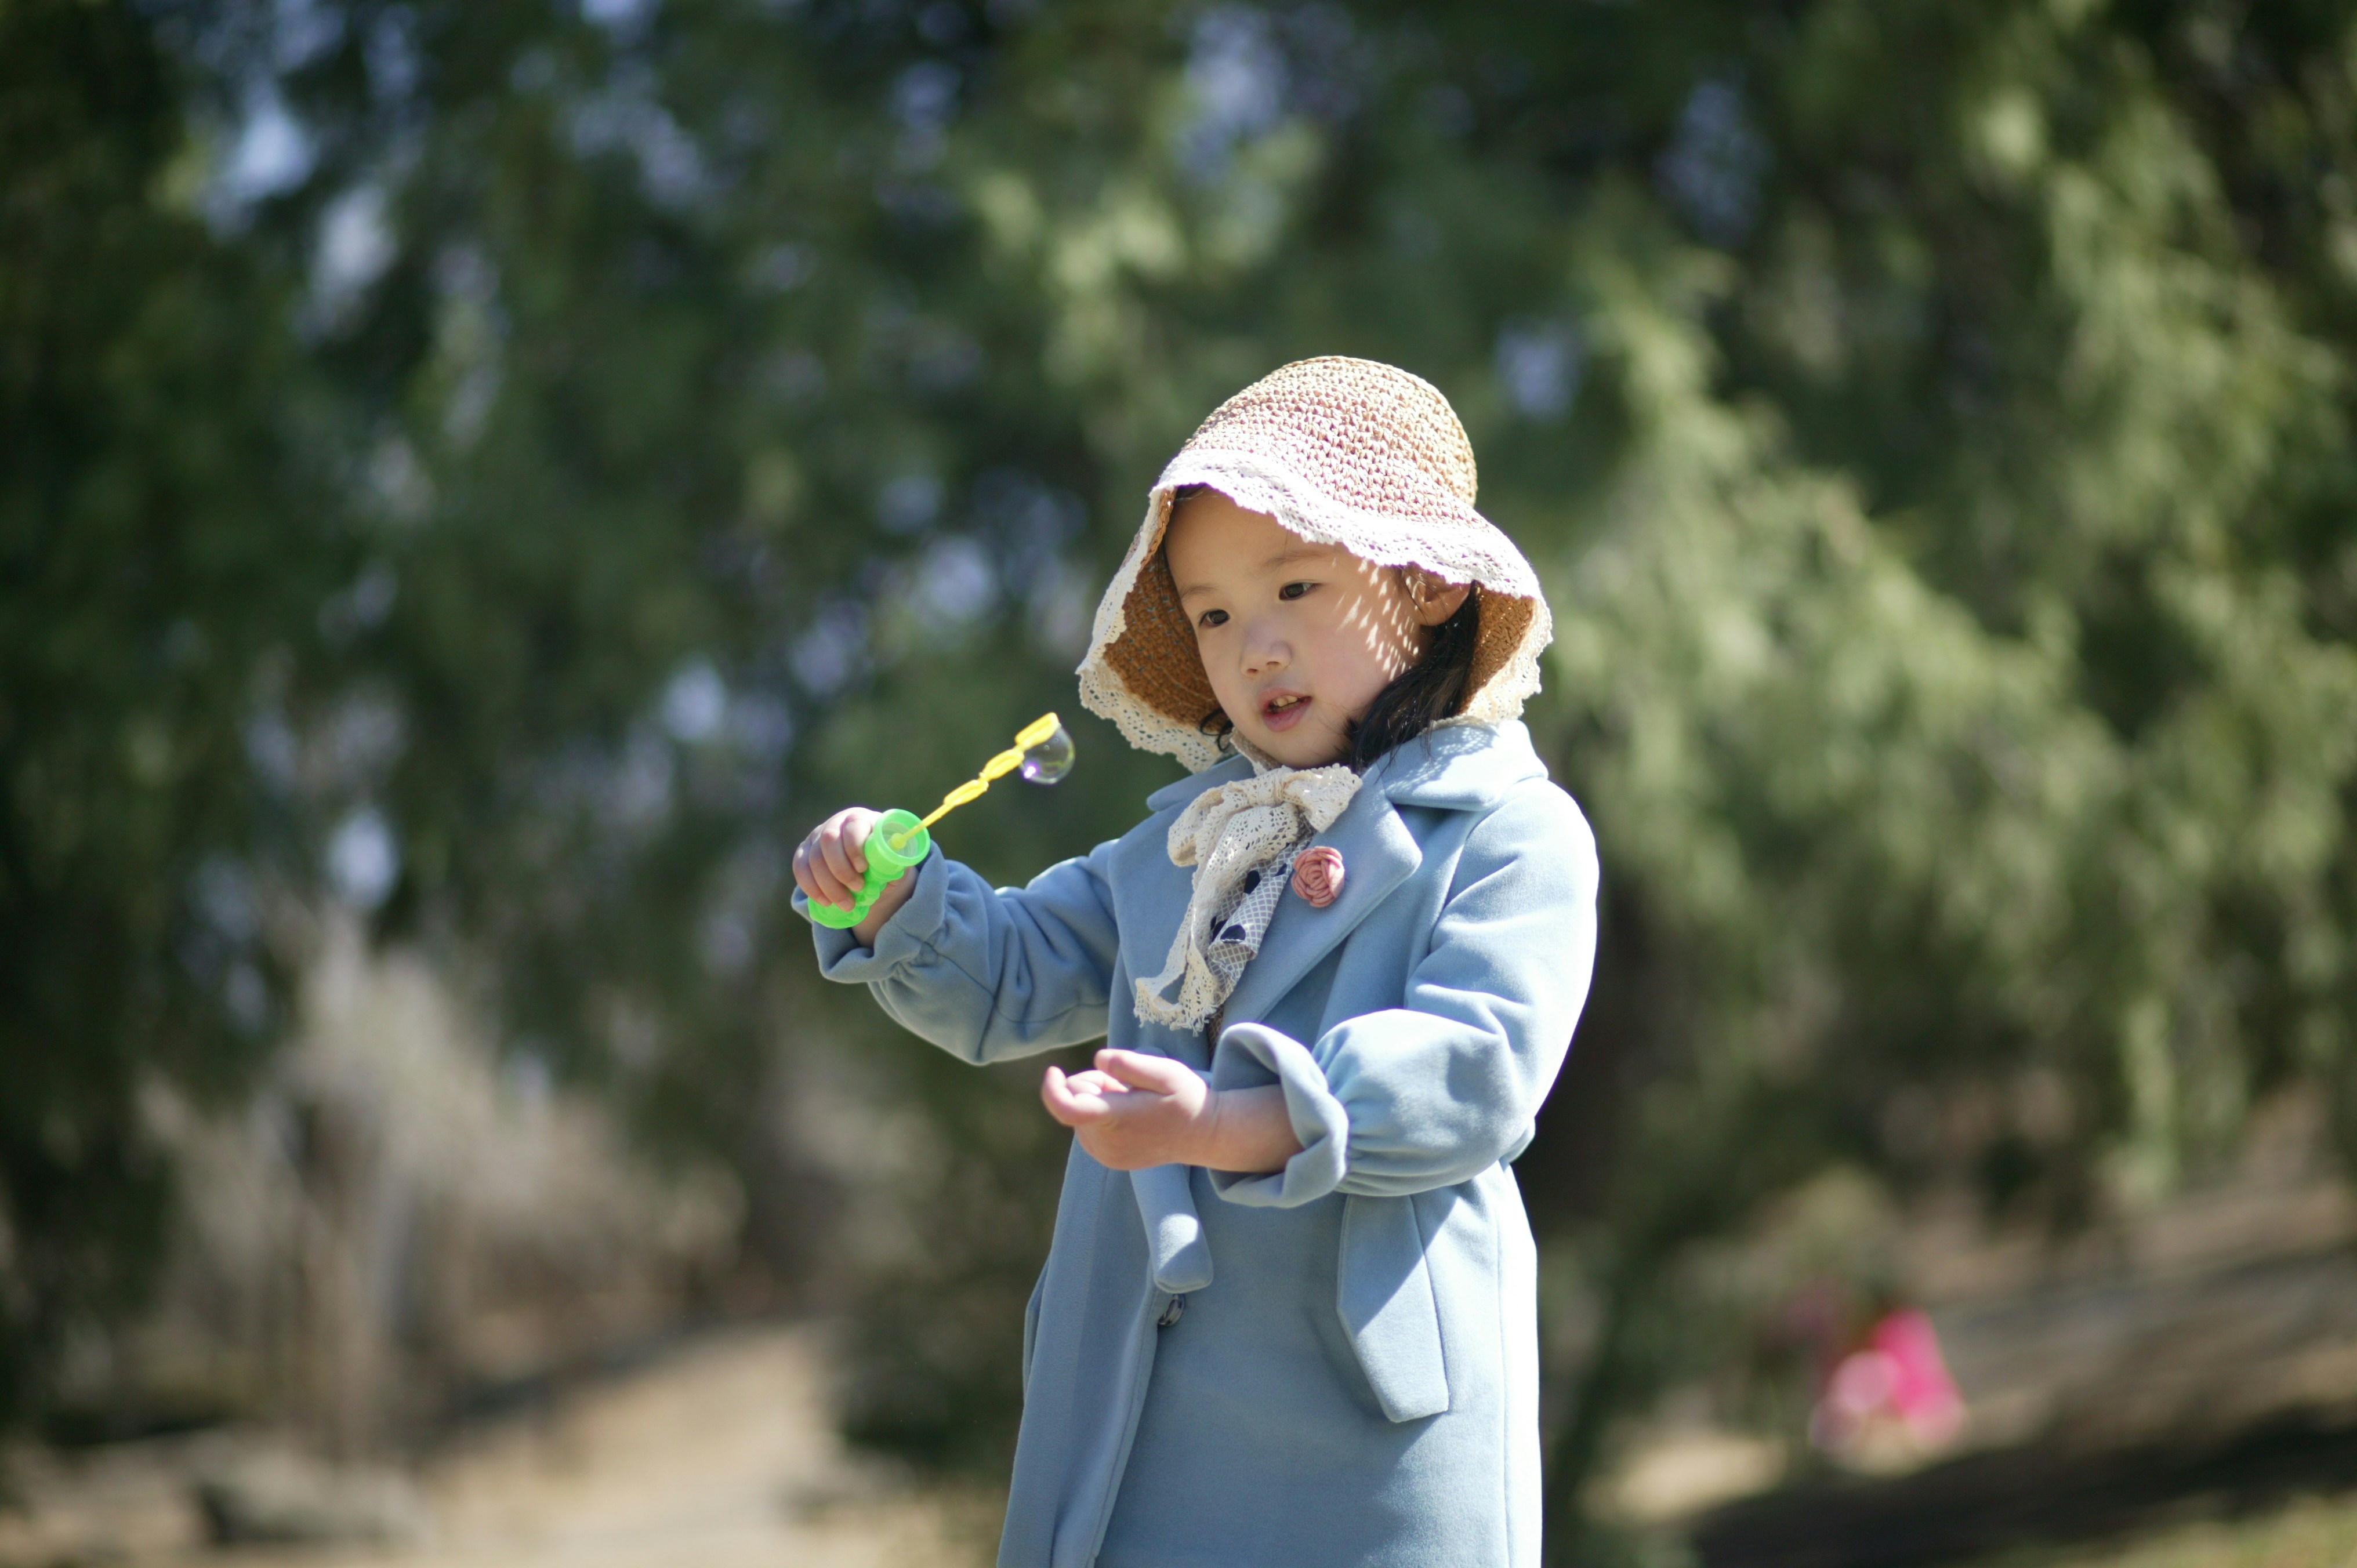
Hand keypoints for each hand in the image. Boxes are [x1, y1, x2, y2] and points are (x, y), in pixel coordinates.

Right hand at [793, 807, 915, 946]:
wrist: (868, 864)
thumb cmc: (884, 859)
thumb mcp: (895, 858)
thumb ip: (896, 858)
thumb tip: (897, 861)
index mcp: (861, 819)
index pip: (852, 826)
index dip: (855, 848)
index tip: (864, 869)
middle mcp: (836, 823)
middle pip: (828, 841)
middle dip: (841, 870)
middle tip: (857, 889)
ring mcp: (817, 836)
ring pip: (813, 859)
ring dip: (829, 885)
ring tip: (847, 904)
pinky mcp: (805, 851)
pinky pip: (800, 868)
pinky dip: (811, 887)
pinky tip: (825, 901)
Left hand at [1040, 1049, 1301, 1173]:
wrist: (1203, 1135)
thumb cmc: (1185, 1099)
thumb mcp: (1165, 1072)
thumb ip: (1129, 1064)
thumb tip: (1097, 1060)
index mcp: (1116, 1120)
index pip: (1066, 1108)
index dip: (1052, 1088)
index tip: (1054, 1069)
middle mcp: (1104, 1144)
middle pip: (1075, 1100)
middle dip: (1093, 1085)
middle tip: (1128, 1086)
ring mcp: (1105, 1155)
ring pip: (1081, 1113)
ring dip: (1100, 1099)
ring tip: (1134, 1101)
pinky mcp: (1107, 1159)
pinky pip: (1089, 1127)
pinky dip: (1103, 1114)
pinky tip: (1131, 1115)